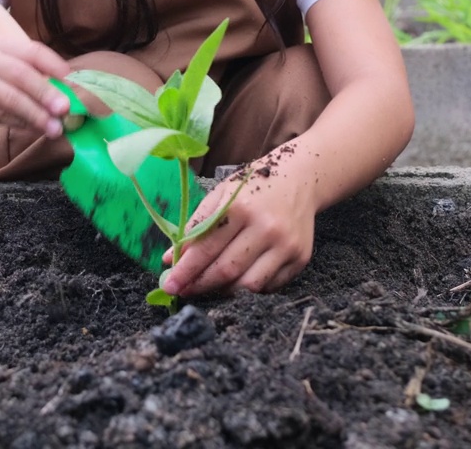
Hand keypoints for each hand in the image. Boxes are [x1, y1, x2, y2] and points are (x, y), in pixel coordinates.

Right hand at [0, 4, 71, 138]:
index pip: (31, 50)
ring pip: (11, 98)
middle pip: (21, 75)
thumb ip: (31, 77)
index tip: (69, 79)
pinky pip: (0, 115)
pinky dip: (20, 124)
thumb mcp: (4, 72)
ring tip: (54, 128)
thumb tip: (68, 93)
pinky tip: (33, 130)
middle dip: (46, 93)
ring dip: (36, 115)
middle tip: (65, 109)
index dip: (52, 64)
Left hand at [161, 153, 317, 296]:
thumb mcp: (221, 194)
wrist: (300, 178)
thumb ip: (196, 226)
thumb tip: (169, 259)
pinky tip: (237, 279)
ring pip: (249, 285)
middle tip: (183, 291)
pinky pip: (269, 286)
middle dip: (200, 285)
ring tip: (209, 285)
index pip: (207, 248)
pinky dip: (249, 288)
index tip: (169, 285)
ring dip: (223, 291)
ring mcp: (286, 245)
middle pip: (227, 271)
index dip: (185, 271)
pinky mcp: (300, 257)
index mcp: (241, 208)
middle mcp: (267, 228)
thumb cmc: (254, 186)